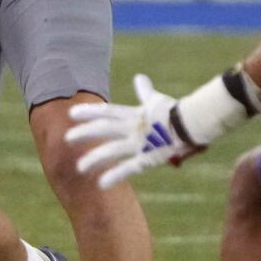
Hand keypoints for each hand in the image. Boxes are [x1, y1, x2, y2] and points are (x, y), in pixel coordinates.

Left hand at [65, 74, 202, 189]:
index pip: (107, 111)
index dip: (89, 112)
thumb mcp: (157, 100)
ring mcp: (139, 142)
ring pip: (112, 150)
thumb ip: (145, 91)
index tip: (71, 114)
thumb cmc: (176, 111)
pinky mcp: (148, 157)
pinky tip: (101, 183)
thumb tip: (139, 77)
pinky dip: (115, 175)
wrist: (193, 123)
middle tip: (66, 138)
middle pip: (104, 129)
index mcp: (134, 114)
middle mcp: (132, 127)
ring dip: (94, 158)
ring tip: (79, 168)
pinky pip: (129, 168)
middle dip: (85, 133)